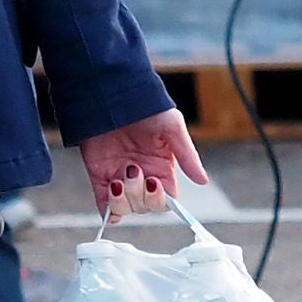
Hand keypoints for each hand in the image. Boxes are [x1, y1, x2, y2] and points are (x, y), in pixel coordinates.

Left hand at [79, 110, 206, 222]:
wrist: (111, 93)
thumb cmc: (145, 106)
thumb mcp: (172, 126)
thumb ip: (187, 155)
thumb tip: (203, 181)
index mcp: (162, 168)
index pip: (166, 199)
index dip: (160, 198)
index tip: (154, 181)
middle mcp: (142, 176)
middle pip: (145, 207)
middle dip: (139, 195)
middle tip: (133, 169)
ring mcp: (120, 177)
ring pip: (125, 209)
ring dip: (123, 200)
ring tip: (119, 178)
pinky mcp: (99, 176)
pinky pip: (104, 204)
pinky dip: (107, 208)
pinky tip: (111, 192)